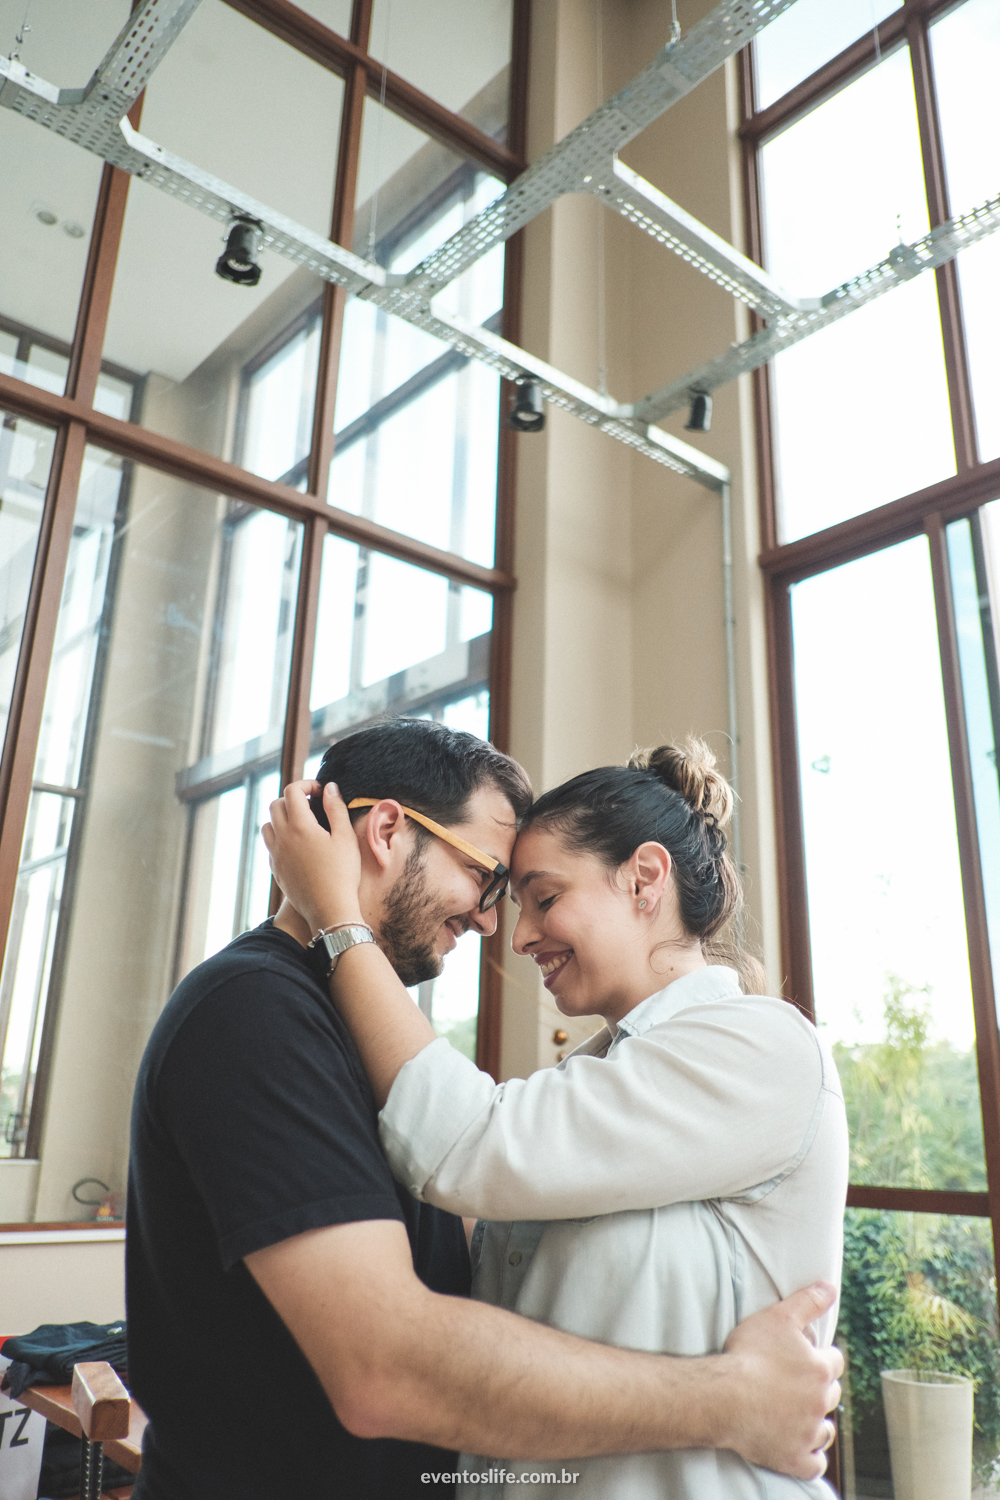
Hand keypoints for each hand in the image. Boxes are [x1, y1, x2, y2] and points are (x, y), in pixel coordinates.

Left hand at [263, 780, 362, 934]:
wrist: (329, 910)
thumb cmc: (342, 874)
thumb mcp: (345, 837)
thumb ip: (336, 808)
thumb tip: (330, 788)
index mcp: (299, 826)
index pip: (293, 791)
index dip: (307, 785)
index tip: (321, 791)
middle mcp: (282, 838)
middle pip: (276, 804)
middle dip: (293, 798)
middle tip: (313, 804)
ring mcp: (275, 854)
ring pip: (268, 824)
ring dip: (282, 817)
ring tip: (303, 823)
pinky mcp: (275, 869)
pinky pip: (270, 844)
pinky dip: (280, 836)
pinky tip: (299, 844)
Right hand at [721, 1282, 842, 1479]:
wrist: (724, 1396)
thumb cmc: (748, 1354)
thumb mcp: (778, 1316)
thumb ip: (808, 1301)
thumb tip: (830, 1288)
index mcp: (820, 1369)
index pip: (834, 1361)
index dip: (820, 1356)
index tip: (805, 1357)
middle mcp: (820, 1403)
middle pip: (831, 1394)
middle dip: (819, 1387)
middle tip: (796, 1382)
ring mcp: (808, 1433)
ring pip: (826, 1430)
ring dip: (817, 1421)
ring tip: (799, 1413)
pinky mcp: (794, 1458)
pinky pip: (814, 1463)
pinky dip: (811, 1456)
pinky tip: (801, 1446)